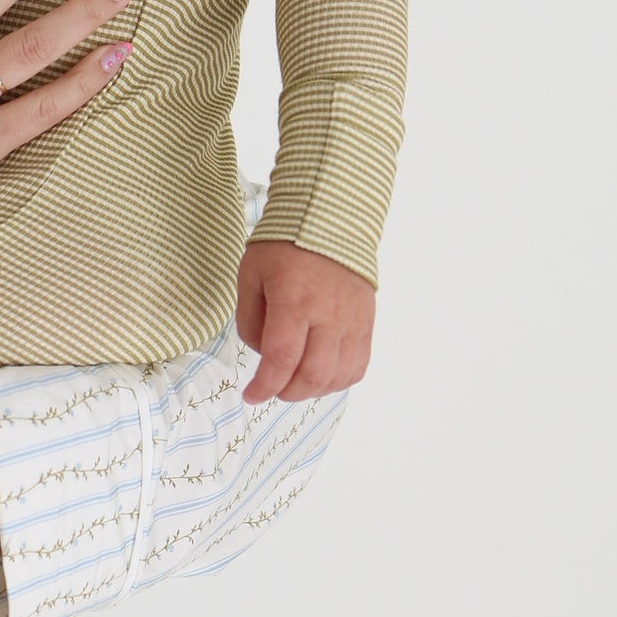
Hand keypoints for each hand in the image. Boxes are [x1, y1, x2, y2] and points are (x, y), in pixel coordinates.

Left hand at [236, 240, 375, 401]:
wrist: (328, 222)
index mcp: (294, 301)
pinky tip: (320, 374)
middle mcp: (328, 316)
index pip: (281, 358)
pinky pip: (358, 366)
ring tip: (293, 382)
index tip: (251, 395)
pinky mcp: (366, 324)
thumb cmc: (283, 247)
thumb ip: (250, 319)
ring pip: (338, 376)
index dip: (264, 385)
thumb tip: (262, 354)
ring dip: (312, 390)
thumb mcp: (250, 275)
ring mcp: (352, 322)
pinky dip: (338, 380)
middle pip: (312, 375)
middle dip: (287, 392)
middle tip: (270, 389)